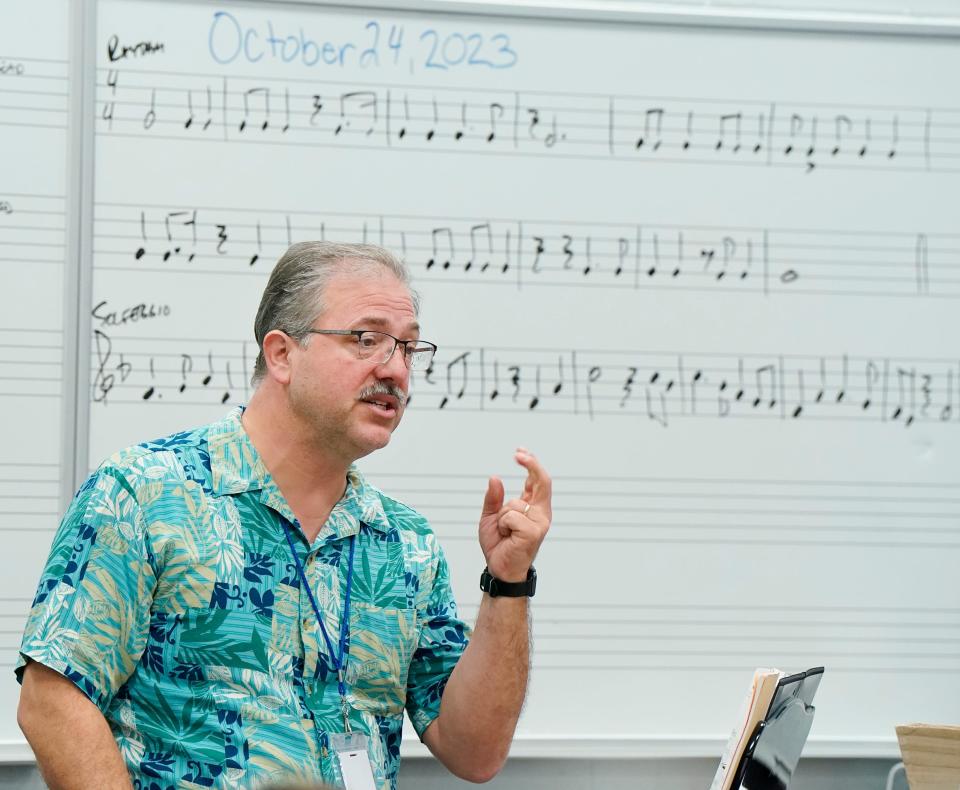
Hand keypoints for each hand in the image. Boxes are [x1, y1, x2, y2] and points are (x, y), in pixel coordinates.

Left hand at [478, 448, 551, 582]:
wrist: (499, 569)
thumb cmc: (498, 545)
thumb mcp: (490, 517)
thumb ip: (494, 498)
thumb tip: (495, 478)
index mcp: (534, 508)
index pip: (538, 481)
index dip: (531, 464)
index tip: (520, 452)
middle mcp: (541, 513)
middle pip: (542, 481)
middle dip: (531, 464)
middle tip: (518, 453)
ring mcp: (540, 523)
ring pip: (514, 503)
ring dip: (501, 516)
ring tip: (504, 532)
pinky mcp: (534, 532)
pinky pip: (511, 516)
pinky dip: (502, 525)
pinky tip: (506, 537)